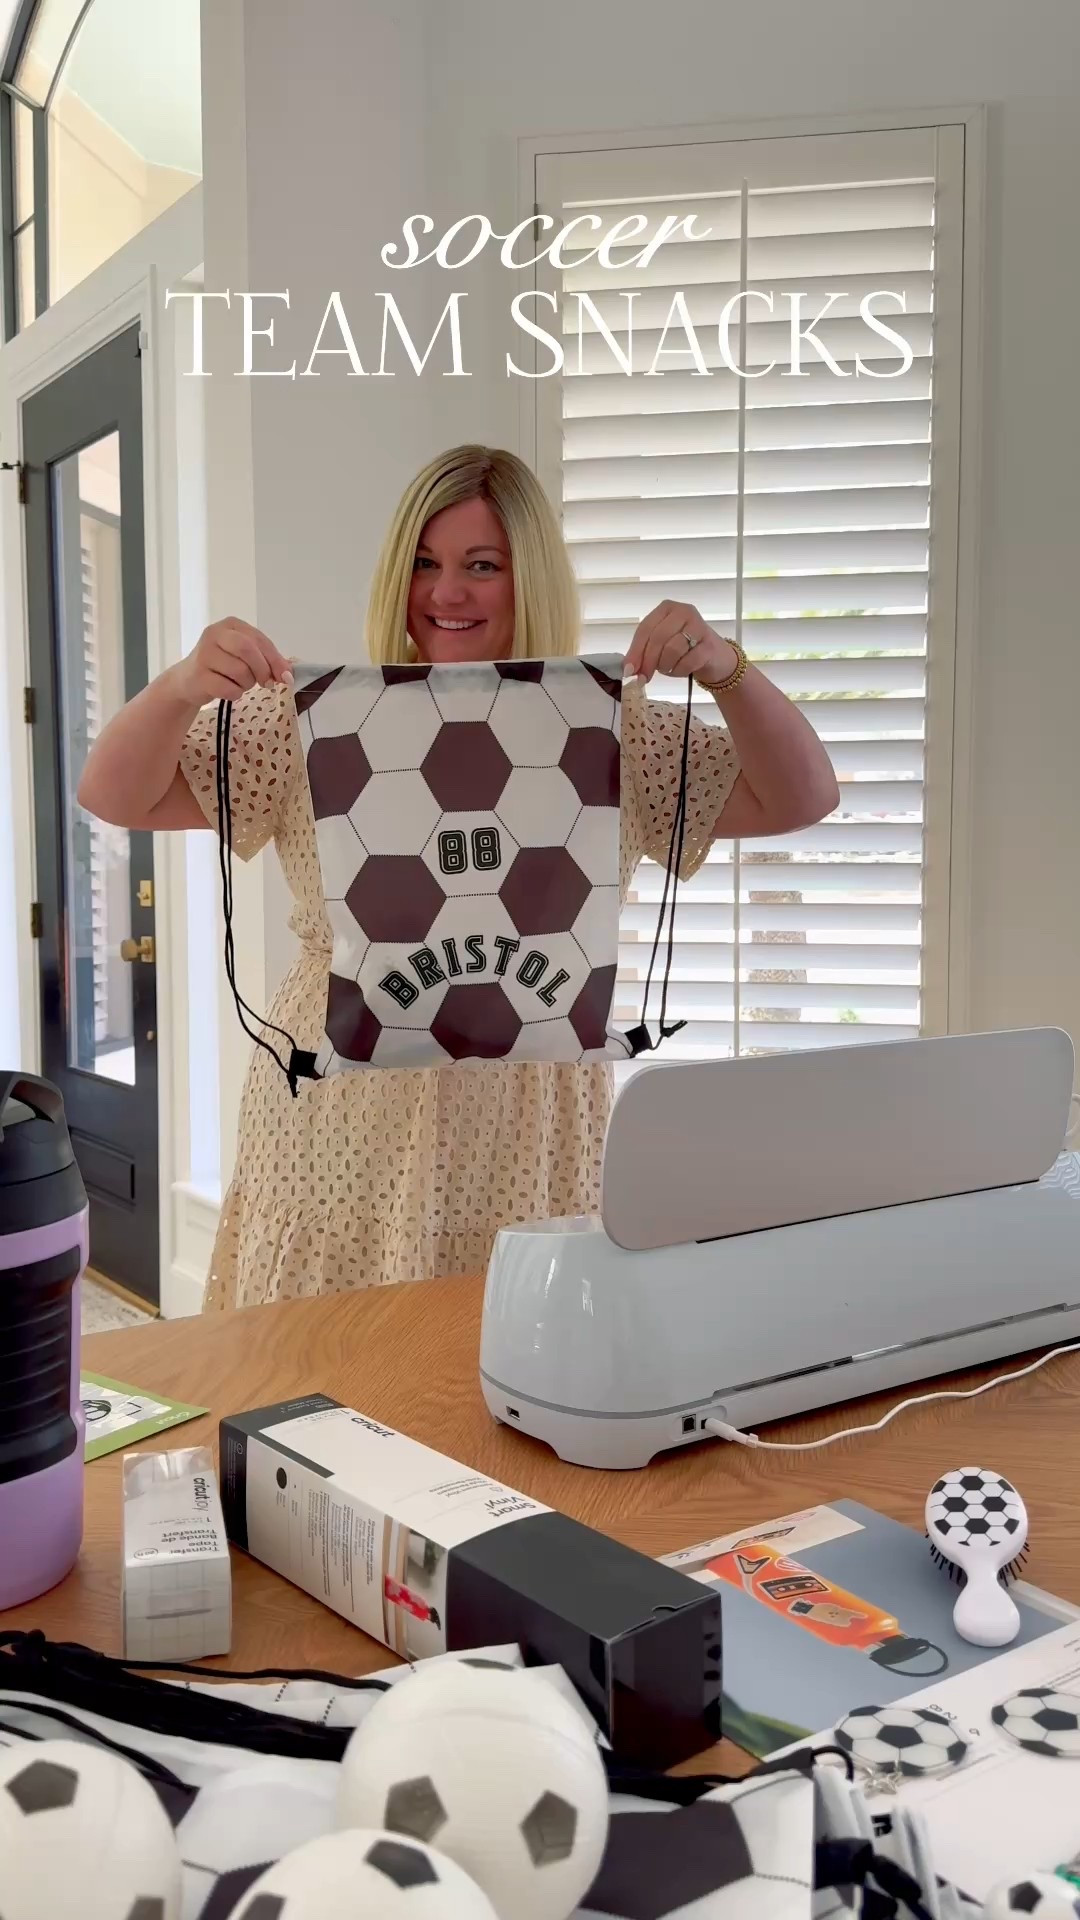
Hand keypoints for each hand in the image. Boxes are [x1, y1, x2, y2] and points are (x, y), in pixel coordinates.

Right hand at [169, 617, 292, 705]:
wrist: (188, 681)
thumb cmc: (222, 666)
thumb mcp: (245, 657)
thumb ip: (267, 659)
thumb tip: (289, 672)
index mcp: (231, 625)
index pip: (259, 639)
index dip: (275, 659)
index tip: (286, 676)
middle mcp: (215, 634)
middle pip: (247, 650)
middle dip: (262, 669)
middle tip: (266, 682)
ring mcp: (204, 653)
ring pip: (239, 671)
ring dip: (247, 683)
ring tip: (240, 683)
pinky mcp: (198, 675)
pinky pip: (228, 688)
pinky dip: (235, 694)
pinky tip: (227, 689)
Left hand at [623, 601, 738, 686]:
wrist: (715, 657)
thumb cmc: (683, 650)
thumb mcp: (659, 647)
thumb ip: (643, 653)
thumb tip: (628, 669)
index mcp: (666, 608)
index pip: (645, 628)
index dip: (635, 651)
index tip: (628, 670)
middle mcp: (683, 611)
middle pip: (658, 637)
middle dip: (648, 661)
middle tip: (644, 678)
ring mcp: (699, 626)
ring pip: (672, 649)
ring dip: (666, 666)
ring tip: (667, 668)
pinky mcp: (709, 644)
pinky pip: (688, 661)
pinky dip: (679, 670)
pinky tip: (680, 670)